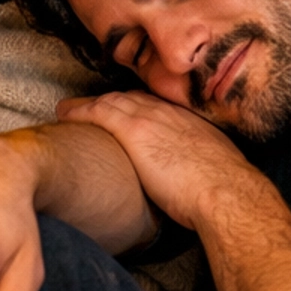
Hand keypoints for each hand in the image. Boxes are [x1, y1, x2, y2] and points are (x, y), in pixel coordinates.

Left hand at [57, 90, 251, 233]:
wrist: (226, 191)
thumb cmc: (225, 190)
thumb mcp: (217, 170)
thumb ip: (201, 169)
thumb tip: (198, 185)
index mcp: (188, 122)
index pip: (154, 107)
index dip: (134, 106)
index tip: (122, 112)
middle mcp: (168, 113)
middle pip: (131, 100)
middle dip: (109, 101)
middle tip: (89, 106)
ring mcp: (150, 119)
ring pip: (111, 101)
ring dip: (88, 104)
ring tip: (69, 109)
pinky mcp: (134, 131)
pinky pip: (99, 112)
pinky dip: (80, 110)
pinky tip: (65, 113)